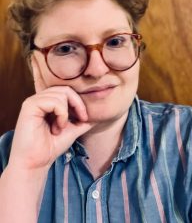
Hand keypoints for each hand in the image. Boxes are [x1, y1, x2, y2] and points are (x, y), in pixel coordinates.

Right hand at [8, 56, 92, 170]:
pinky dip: (61, 114)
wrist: (36, 163)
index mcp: (47, 102)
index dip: (79, 102)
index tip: (85, 118)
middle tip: (81, 119)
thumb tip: (99, 115)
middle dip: (78, 104)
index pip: (67, 91)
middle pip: (65, 89)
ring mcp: (33, 101)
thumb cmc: (51, 147)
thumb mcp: (72, 130)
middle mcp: (39, 99)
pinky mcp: (29, 106)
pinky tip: (57, 127)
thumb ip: (83, 121)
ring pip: (61, 93)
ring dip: (66, 112)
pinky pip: (54, 101)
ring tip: (61, 128)